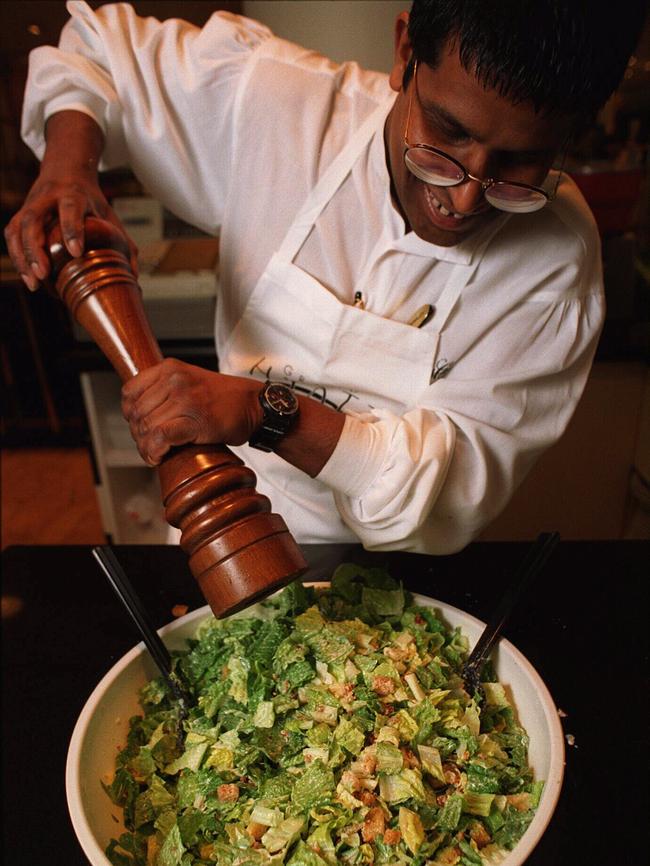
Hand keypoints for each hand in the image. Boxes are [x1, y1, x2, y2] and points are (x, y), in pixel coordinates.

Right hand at [4, 171, 138, 290]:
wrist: (66, 170)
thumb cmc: (91, 200)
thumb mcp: (109, 214)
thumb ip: (123, 242)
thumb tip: (133, 276)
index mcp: (73, 194)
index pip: (70, 208)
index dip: (71, 229)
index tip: (75, 252)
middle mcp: (47, 197)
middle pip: (34, 219)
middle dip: (35, 248)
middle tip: (43, 274)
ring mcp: (30, 205)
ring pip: (18, 228)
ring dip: (23, 257)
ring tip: (34, 283)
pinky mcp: (20, 214)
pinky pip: (12, 235)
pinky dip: (17, 257)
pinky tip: (28, 277)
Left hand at [121, 359, 262, 465]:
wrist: (254, 405)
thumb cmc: (223, 399)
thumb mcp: (188, 381)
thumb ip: (163, 390)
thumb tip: (136, 414)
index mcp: (169, 368)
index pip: (129, 391)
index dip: (129, 413)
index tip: (139, 425)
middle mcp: (175, 380)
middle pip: (137, 413)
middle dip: (138, 435)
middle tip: (149, 445)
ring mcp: (185, 399)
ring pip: (147, 427)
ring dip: (146, 447)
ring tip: (154, 454)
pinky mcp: (196, 420)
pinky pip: (161, 437)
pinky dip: (155, 451)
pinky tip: (159, 457)